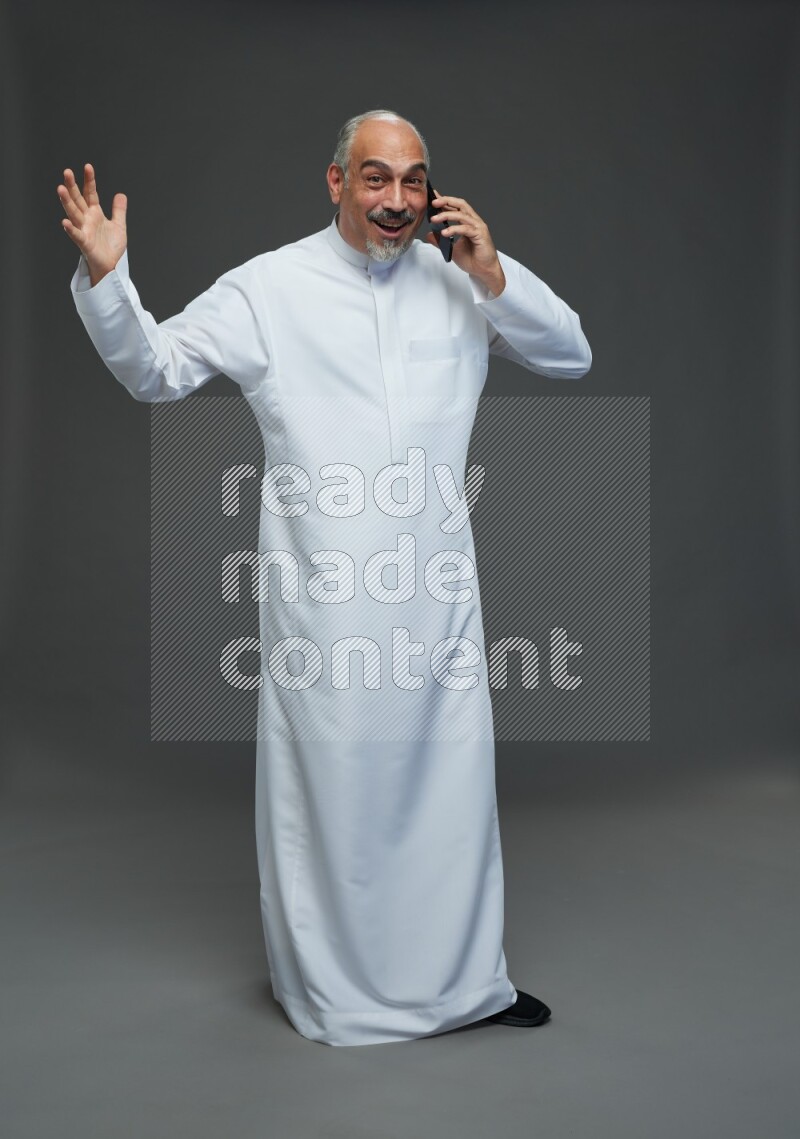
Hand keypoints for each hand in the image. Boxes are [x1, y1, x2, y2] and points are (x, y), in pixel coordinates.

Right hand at [57, 163, 126, 285]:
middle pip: (78, 200)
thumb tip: (121, 194)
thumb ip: (118, 210)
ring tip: (60, 189)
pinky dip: (71, 229)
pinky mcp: (84, 243)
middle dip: (72, 186)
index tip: (88, 167)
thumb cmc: (111, 248)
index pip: (90, 193)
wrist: (112, 266)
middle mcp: (87, 219)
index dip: (89, 181)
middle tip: (67, 172)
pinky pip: (76, 235)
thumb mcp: (119, 226)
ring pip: (74, 213)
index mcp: (95, 213)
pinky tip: (65, 222)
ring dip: (67, 202)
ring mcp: (84, 230)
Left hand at [426, 191, 505, 295]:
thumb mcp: (451, 249)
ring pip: (462, 215)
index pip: (456, 207)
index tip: (432, 197)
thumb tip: (429, 235)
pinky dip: (454, 229)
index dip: (445, 200)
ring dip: (447, 215)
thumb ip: (440, 241)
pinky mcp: (481, 235)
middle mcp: (474, 221)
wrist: (484, 272)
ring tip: (434, 219)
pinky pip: (466, 229)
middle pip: (460, 204)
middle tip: (433, 202)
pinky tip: (445, 232)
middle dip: (446, 201)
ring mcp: (478, 227)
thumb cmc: (472, 260)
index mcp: (468, 222)